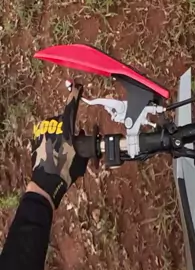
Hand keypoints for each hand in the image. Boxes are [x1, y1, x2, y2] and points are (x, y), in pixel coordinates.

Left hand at [31, 83, 87, 208]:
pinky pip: (46, 133)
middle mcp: (52, 127)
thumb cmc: (65, 170)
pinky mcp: (36, 140)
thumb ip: (83, 142)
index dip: (76, 94)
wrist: (46, 184)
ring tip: (63, 146)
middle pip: (63, 118)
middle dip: (68, 124)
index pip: (72, 106)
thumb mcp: (81, 156)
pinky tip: (54, 149)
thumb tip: (81, 135)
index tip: (78, 85)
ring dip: (59, 131)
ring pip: (54, 125)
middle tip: (72, 138)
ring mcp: (42, 133)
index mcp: (65, 128)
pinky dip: (51, 137)